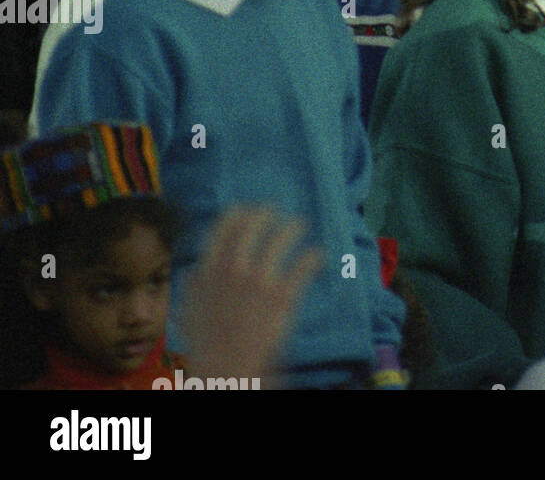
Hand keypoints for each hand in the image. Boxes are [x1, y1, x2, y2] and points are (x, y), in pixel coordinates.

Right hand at [181, 207, 321, 385]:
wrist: (226, 373)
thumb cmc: (206, 347)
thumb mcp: (189, 314)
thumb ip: (193, 289)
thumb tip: (194, 270)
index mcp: (209, 271)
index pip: (223, 229)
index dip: (236, 214)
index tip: (245, 208)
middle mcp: (234, 270)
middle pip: (253, 226)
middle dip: (265, 214)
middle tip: (273, 211)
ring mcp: (259, 281)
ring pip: (281, 237)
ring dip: (293, 227)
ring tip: (300, 224)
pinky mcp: (283, 295)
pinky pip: (304, 264)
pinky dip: (313, 256)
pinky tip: (317, 255)